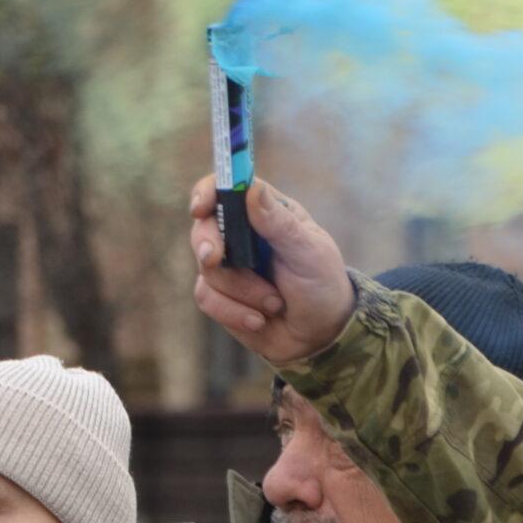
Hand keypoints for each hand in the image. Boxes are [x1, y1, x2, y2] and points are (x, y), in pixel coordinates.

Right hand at [190, 177, 355, 365]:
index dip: (208, 191)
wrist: (320, 335)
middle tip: (214, 258)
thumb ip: (279, 223)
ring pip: (207, 269)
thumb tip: (253, 190)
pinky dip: (234, 312)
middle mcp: (241, 234)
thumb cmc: (321, 284)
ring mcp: (228, 265)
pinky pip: (207, 298)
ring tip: (275, 303)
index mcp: (265, 211)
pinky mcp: (220, 295)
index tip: (201, 207)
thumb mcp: (309, 252)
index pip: (227, 188)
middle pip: (204, 227)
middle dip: (209, 245)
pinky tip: (259, 320)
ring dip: (242, 291)